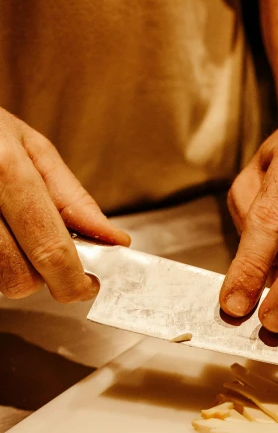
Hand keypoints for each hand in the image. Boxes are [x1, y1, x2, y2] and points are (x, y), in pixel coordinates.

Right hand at [0, 108, 129, 301]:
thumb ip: (73, 198)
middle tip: (43, 250)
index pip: (49, 249)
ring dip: (12, 269)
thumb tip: (112, 240)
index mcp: (5, 168)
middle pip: (20, 277)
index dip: (74, 280)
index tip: (87, 285)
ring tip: (10, 230)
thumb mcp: (30, 147)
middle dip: (40, 275)